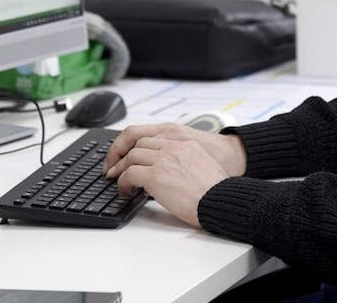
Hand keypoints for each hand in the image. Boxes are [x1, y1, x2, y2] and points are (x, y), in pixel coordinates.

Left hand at [104, 122, 246, 177]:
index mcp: (184, 142)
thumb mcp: (202, 165)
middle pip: (138, 142)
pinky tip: (125, 191)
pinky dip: (123, 182)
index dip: (132, 145)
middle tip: (114, 168)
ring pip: (131, 156)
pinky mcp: (157, 175)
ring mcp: (164, 158)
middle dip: (122, 155)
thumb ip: (184, 161)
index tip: (125, 154)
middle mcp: (173, 145)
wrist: (222, 200)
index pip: (150, 135)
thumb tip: (168, 173)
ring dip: (120, 169)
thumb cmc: (215, 190)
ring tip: (117, 180)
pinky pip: (130, 173)